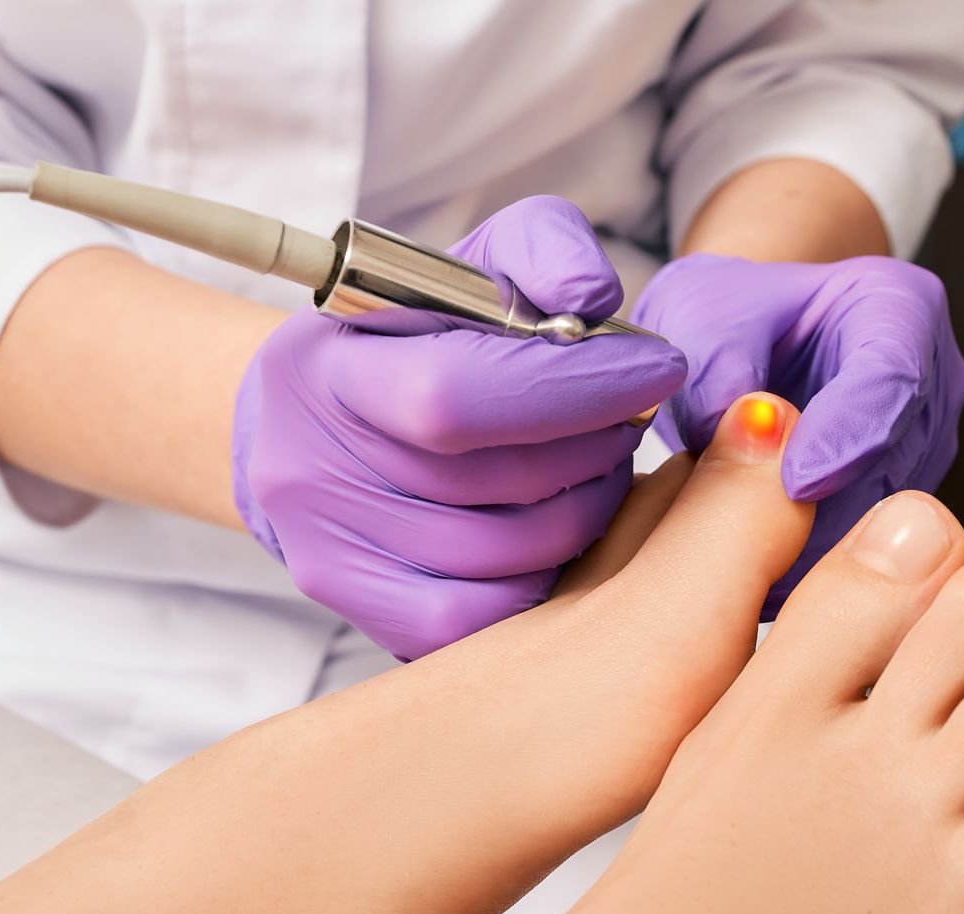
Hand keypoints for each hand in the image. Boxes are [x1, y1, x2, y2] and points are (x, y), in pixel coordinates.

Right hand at [234, 197, 685, 659]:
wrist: (307, 427)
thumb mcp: (464, 266)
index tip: (656, 366)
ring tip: (600, 463)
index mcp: (325, 370)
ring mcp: (333, 556)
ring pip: (515, 555)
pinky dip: (551, 570)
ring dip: (591, 505)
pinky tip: (563, 524)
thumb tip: (591, 297)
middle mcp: (312, 470)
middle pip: (505, 482)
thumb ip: (540, 248)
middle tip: (629, 417)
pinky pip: (494, 615)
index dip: (578, 386)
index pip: (459, 396)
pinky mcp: (365, 614)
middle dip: (597, 444)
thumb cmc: (407, 336)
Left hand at [632, 253, 963, 612]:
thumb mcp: (698, 313)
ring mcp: (918, 452)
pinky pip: (860, 552)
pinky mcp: (895, 509)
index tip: (792, 481)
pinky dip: (800, 565)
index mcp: (897, 308)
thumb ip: (716, 361)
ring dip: (805, 544)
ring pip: (880, 521)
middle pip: (892, 463)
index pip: (893, 378)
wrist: (735, 346)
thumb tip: (736, 427)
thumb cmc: (727, 317)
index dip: (844, 435)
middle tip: (739, 531)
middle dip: (818, 506)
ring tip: (725, 547)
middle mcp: (928, 382)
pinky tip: (746, 570)